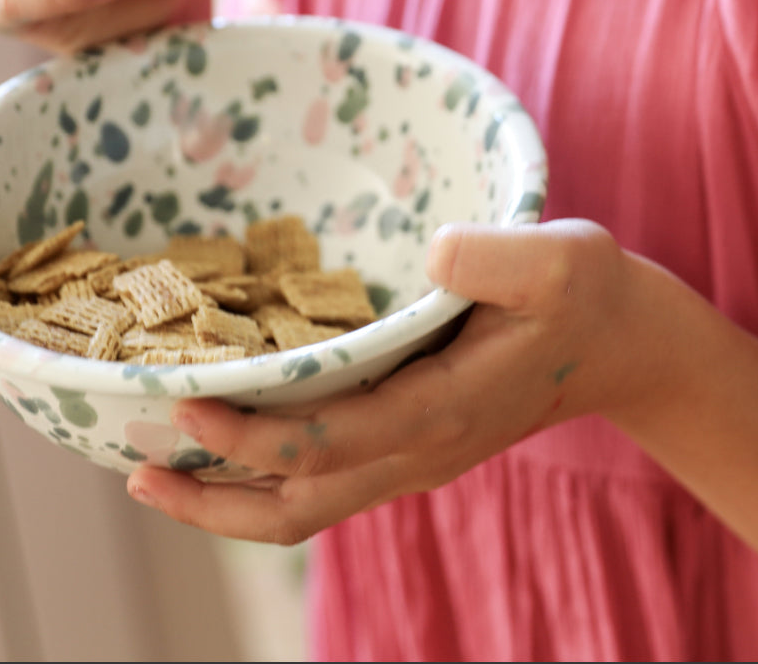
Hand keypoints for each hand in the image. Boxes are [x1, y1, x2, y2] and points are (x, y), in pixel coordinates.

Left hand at [126, 219, 643, 544]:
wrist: (623, 345)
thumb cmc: (589, 295)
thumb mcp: (560, 258)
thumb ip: (497, 256)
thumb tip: (430, 252)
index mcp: (443, 410)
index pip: (326, 443)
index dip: (249, 434)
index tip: (185, 399)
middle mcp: (418, 450)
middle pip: (297, 505)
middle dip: (212, 498)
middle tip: (135, 469)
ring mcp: (413, 455)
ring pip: (305, 506)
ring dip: (227, 499)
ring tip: (155, 470)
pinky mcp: (411, 442)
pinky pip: (323, 480)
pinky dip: (264, 475)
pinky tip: (230, 437)